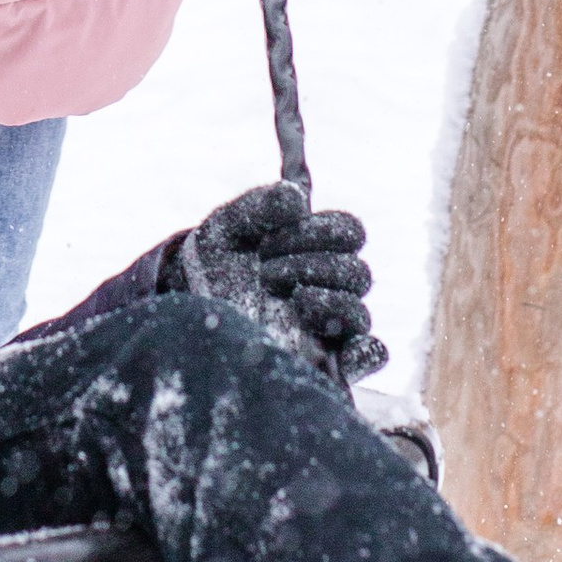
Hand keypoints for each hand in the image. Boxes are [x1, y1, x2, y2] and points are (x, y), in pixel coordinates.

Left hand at [170, 183, 380, 372]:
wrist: (193, 321)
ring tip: (291, 300)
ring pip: (360, 313)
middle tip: (265, 272)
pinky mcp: (324, 363)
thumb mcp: (226, 231)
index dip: (318, 231)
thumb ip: (258, 206)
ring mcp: (328, 328)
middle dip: (312, 266)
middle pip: (357, 272)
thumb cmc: (214, 271)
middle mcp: (328, 287)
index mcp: (315, 250)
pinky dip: (364, 351)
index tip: (270, 241)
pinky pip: (369, 356)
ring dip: (329, 303)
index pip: (349, 232)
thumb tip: (294, 198)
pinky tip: (342, 350)